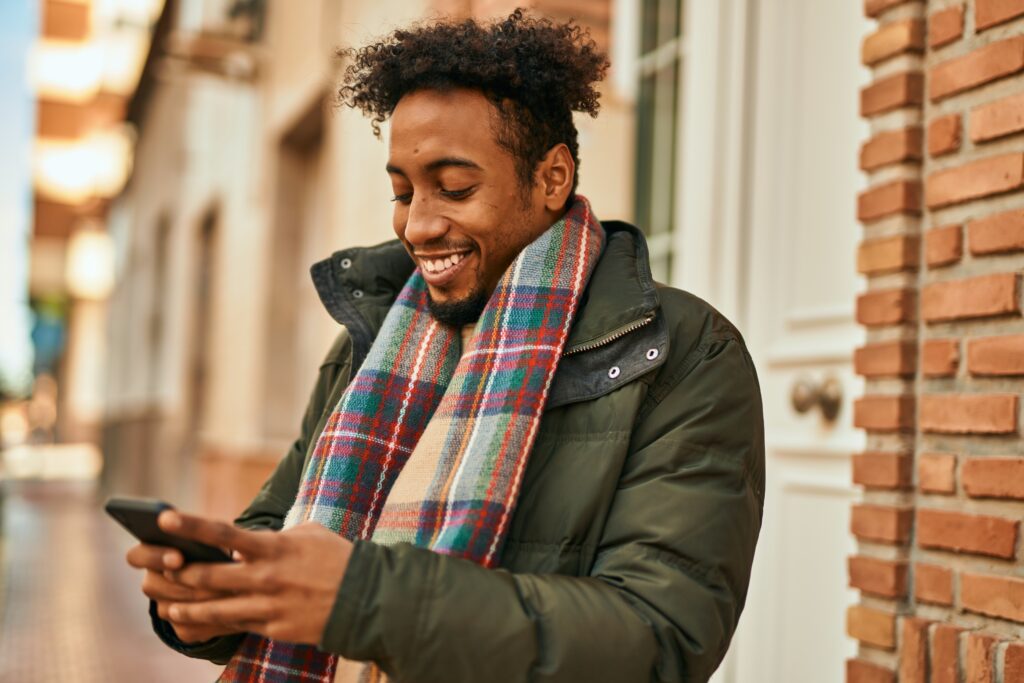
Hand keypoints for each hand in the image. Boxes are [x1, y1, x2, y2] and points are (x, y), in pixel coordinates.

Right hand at [125, 542, 240, 643]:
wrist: (233, 575)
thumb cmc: (219, 546)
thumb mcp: (214, 536)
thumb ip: (208, 535)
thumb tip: (218, 544)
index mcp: (151, 553)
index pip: (137, 556)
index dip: (155, 557)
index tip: (179, 558)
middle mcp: (153, 583)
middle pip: (153, 586)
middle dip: (186, 582)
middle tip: (214, 578)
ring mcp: (164, 608)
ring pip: (172, 610)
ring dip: (201, 601)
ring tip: (229, 591)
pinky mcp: (181, 629)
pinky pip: (190, 629)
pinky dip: (212, 620)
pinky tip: (233, 612)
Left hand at [158, 510, 353, 645]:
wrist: (366, 597)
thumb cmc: (336, 558)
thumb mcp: (307, 534)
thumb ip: (276, 537)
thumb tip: (252, 541)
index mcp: (273, 547)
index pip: (223, 534)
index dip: (190, 526)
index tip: (164, 518)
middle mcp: (266, 577)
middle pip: (209, 576)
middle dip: (179, 572)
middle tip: (159, 568)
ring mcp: (269, 605)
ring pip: (216, 609)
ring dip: (188, 606)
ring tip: (167, 605)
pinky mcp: (274, 628)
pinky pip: (237, 626)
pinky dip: (216, 624)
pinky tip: (200, 622)